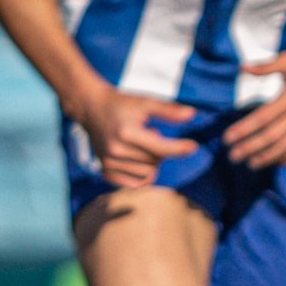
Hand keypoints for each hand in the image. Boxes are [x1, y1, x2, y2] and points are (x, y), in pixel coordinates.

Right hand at [72, 85, 200, 188]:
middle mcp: (116, 149)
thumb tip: (192, 114)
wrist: (92, 108)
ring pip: (147, 174)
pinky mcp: (105, 169)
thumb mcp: (146, 102)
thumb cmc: (122, 104)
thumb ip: (168, 110)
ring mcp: (109, 161)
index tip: (194, 146)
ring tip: (143, 145)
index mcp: (127, 133)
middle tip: (152, 134)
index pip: (161, 148)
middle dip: (161, 150)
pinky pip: (134, 183)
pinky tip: (141, 161)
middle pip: (156, 161)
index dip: (180, 148)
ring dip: (153, 162)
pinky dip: (143, 176)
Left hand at [225, 41, 285, 168]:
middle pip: (272, 136)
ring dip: (268, 157)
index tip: (228, 138)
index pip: (262, 118)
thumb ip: (265, 66)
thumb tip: (241, 69)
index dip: (243, 130)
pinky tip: (278, 161)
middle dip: (250, 148)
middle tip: (233, 156)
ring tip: (251, 163)